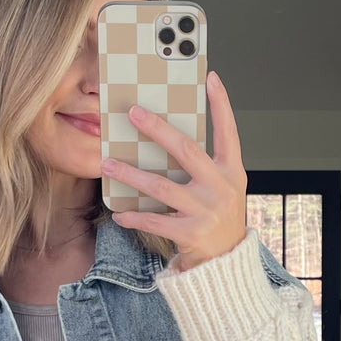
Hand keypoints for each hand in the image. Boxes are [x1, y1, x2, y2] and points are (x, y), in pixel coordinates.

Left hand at [102, 69, 247, 271]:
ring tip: (108, 163)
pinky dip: (134, 216)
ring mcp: (206, 211)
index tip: (210, 78)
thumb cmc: (219, 218)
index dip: (222, 104)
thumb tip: (168, 137)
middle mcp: (222, 188)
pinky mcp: (190, 233)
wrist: (227, 262)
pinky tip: (118, 212)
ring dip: (131, 174)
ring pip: (161, 186)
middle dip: (158, 130)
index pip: (229, 132)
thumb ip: (205, 165)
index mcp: (232, 172)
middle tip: (134, 113)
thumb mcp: (222, 188)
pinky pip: (155, 220)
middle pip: (187, 150)